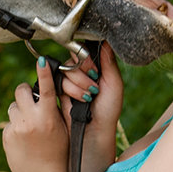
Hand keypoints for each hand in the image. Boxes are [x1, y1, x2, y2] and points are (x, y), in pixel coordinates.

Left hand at [2, 57, 69, 171]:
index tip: (42, 61)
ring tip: (30, 127)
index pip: (47, 89)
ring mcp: (16, 128)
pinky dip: (16, 126)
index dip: (45, 73)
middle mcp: (31, 120)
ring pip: (14, 106)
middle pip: (22, 90)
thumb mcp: (64, 130)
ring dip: (20, 111)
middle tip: (33, 102)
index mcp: (48, 118)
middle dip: (26, 93)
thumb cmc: (58, 153)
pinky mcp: (6, 135)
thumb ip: (58, 109)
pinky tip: (24, 139)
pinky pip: (10, 121)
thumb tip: (52, 89)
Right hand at [56, 44, 123, 170]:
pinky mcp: (59, 89)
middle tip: (93, 88)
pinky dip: (69, 90)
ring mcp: (69, 79)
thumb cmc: (108, 110)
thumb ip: (109, 62)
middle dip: (83, 74)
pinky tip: (78, 100)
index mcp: (97, 66)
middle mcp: (82, 71)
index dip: (87, 58)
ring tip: (88, 98)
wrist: (94, 131)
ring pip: (65, 70)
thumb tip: (105, 40)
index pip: (86, 50)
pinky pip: (58, 80)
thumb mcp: (114, 85)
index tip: (95, 71)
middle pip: (73, 58)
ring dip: (77, 85)